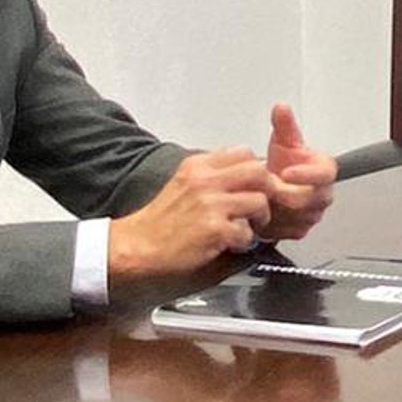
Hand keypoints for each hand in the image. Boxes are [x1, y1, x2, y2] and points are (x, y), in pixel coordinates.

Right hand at [106, 150, 281, 281]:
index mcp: (197, 166)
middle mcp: (204, 180)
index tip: (254, 187)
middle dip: (266, 191)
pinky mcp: (214, 229)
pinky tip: (231, 245)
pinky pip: (248, 231)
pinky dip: (245, 242)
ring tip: (246, 228)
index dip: (255, 171)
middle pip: (258, 171)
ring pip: (259, 200)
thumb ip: (211, 178)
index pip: (242, 153)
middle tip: (259, 207)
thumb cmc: (158, 224)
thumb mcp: (182, 185)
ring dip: (259, 218)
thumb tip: (242, 180)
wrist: (135, 249)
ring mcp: (210, 204)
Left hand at [262, 102, 334, 241]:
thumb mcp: (283, 141)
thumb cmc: (284, 163)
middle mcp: (323, 194)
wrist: (277, 186)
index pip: (324, 174)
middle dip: (286, 194)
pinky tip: (263, 215)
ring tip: (262, 200)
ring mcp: (313, 213)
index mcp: (324, 171)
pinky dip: (275, 224)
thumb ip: (284, 125)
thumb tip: (281, 108)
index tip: (286, 172)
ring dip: (279, 210)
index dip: (306, 174)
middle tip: (266, 189)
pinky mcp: (301, 229)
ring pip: (299, 217)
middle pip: (311, 199)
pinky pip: (289, 230)